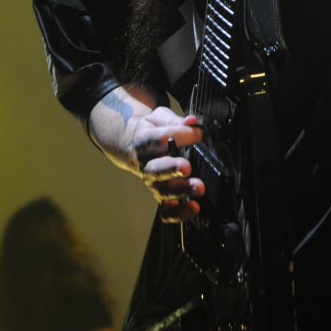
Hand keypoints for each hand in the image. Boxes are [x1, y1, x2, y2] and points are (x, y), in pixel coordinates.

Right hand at [89, 89, 204, 222]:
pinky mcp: (160, 195)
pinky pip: (166, 210)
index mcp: (143, 140)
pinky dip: (179, 213)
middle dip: (172, 168)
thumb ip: (175, 120)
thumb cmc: (150, 130)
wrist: (132, 144)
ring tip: (198, 187)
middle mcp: (145, 164)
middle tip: (187, 167)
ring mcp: (152, 182)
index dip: (178, 135)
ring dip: (181, 190)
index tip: (196, 133)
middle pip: (156, 169)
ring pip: (162, 190)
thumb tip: (192, 122)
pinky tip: (193, 208)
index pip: (158, 138)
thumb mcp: (159, 118)